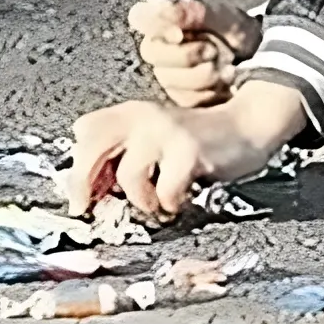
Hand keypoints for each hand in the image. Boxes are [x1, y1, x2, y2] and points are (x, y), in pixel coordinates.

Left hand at [68, 81, 306, 218]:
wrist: (246, 126)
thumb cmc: (197, 144)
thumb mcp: (153, 142)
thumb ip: (123, 156)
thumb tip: (91, 193)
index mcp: (129, 113)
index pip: (84, 131)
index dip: (76, 166)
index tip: (82, 196)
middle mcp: (142, 116)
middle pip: (91, 146)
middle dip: (81, 184)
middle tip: (87, 210)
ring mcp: (165, 131)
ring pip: (127, 175)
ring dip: (140, 199)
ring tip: (157, 202)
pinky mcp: (188, 149)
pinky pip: (165, 189)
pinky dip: (170, 203)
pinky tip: (181, 199)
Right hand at [127, 0, 261, 107]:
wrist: (260, 57)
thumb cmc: (236, 30)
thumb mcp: (222, 15)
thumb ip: (195, 12)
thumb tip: (167, 13)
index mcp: (166, 21)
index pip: (139, 16)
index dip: (154, 25)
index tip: (179, 33)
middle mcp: (160, 47)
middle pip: (152, 53)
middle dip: (187, 55)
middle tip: (213, 51)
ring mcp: (168, 74)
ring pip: (169, 80)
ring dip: (203, 75)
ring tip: (226, 68)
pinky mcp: (181, 97)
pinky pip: (185, 99)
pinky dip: (209, 92)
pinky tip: (224, 84)